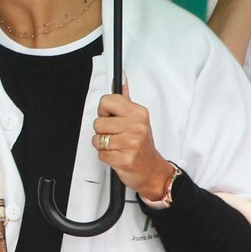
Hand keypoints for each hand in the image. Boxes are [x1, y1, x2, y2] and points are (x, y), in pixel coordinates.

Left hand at [91, 85, 173, 201]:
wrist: (153, 171)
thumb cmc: (142, 145)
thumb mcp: (137, 119)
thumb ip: (126, 100)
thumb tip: (121, 80)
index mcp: (138, 113)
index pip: (106, 101)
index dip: (104, 112)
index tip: (112, 118)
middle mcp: (136, 126)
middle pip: (98, 123)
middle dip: (103, 132)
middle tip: (117, 136)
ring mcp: (131, 143)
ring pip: (97, 139)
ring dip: (104, 146)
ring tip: (118, 147)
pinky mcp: (125, 159)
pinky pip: (101, 154)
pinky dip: (106, 157)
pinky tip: (118, 156)